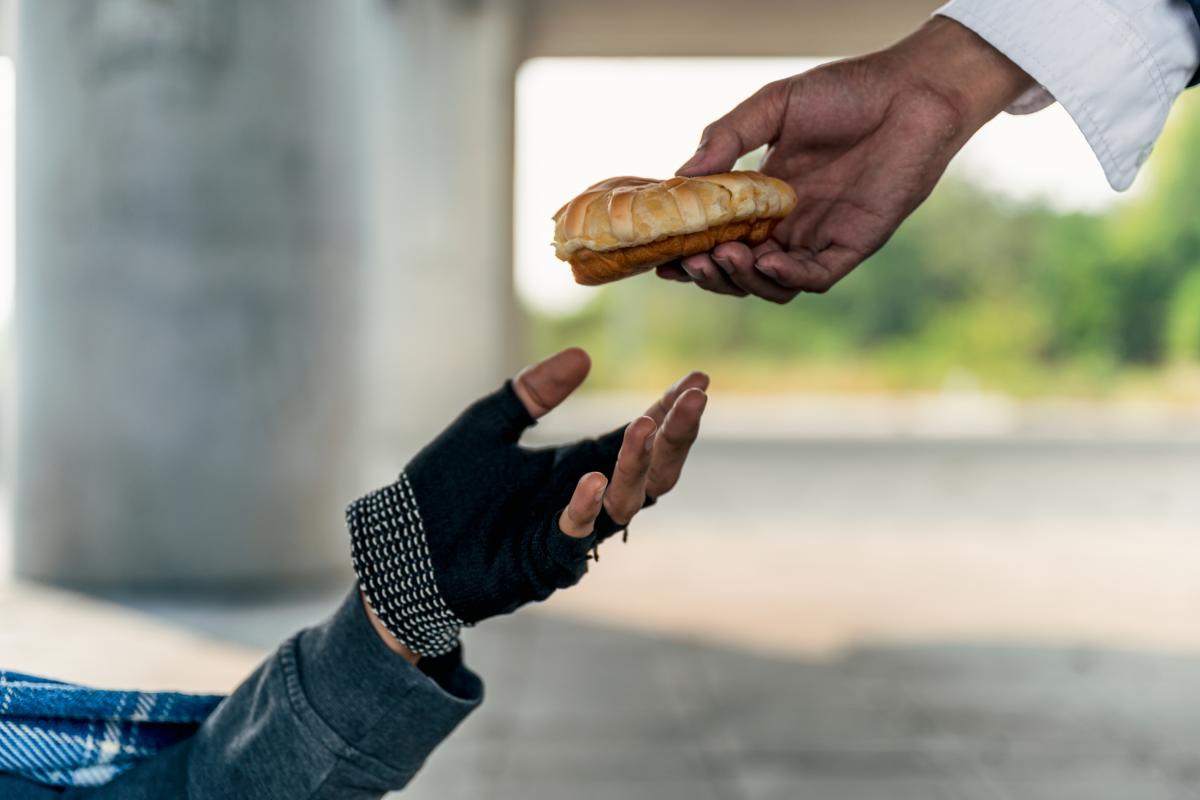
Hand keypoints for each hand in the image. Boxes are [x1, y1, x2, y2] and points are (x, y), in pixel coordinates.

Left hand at [353, 347, 707, 656]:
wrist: (401, 549)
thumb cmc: (443, 490)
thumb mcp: (486, 426)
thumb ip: (533, 393)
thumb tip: (584, 355)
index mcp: (575, 466)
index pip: (636, 438)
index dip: (669, 412)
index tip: (697, 380)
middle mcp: (582, 501)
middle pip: (650, 473)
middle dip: (675, 437)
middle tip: (692, 399)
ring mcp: (567, 535)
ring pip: (624, 506)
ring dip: (637, 467)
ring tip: (645, 426)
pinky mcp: (542, 564)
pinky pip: (574, 539)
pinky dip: (584, 510)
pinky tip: (590, 479)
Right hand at [665, 17, 1033, 301]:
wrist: (913, 91)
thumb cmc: (848, 92)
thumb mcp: (774, 107)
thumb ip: (728, 138)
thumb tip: (681, 175)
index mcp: (767, 198)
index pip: (720, 237)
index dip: (691, 252)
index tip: (662, 255)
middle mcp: (790, 224)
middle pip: (740, 270)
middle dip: (710, 274)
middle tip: (688, 261)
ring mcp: (821, 237)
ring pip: (772, 284)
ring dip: (742, 280)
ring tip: (720, 257)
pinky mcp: (853, 245)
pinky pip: (815, 278)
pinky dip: (787, 279)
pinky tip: (766, 263)